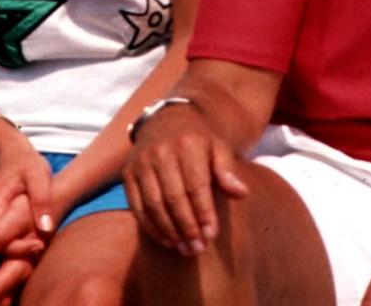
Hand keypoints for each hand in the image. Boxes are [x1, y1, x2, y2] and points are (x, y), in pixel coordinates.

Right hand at [0, 129, 54, 259]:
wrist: (9, 151)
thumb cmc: (25, 162)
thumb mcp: (39, 174)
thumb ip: (41, 200)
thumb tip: (46, 228)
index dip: (16, 252)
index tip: (40, 246)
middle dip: (1, 271)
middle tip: (29, 270)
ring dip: (1, 270)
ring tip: (28, 270)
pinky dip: (2, 263)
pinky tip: (22, 264)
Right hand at [122, 101, 248, 255]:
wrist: (168, 121)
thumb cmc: (200, 142)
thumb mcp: (219, 148)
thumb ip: (228, 171)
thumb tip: (242, 194)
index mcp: (187, 144)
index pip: (196, 186)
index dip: (203, 213)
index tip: (211, 235)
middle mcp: (160, 152)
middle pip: (173, 198)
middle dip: (187, 227)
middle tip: (198, 248)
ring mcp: (141, 163)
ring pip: (154, 205)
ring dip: (169, 231)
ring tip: (185, 249)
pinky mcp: (128, 174)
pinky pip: (137, 206)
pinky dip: (151, 227)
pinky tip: (167, 240)